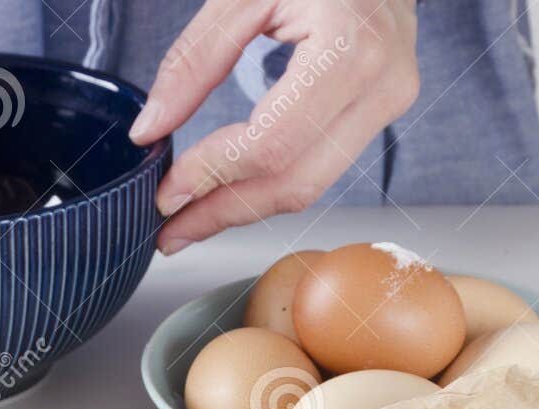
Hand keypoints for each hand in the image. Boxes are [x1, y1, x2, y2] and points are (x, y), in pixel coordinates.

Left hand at [131, 0, 419, 252]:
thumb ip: (193, 60)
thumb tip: (150, 130)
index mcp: (348, 47)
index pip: (272, 144)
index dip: (213, 176)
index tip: (167, 194)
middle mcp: (381, 85)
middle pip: (294, 182)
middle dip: (224, 212)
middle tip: (170, 231)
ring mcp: (388, 103)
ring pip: (309, 186)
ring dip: (243, 208)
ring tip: (190, 220)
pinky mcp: (380, 112)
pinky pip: (319, 167)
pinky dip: (269, 184)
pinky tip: (230, 192)